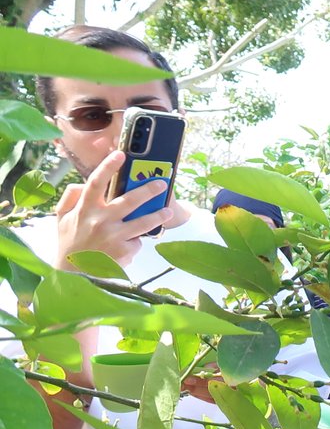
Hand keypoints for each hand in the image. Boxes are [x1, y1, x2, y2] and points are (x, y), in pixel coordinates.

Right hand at [54, 150, 172, 268]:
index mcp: (85, 209)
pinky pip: (137, 242)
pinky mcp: (124, 252)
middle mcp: (101, 221)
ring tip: (168, 211)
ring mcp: (114, 237)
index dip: (108, 167)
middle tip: (162, 183)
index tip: (120, 154)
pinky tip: (130, 244)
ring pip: (143, 222)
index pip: (96, 183)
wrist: (74, 274)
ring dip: (159, 215)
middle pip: (130, 201)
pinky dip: (135, 241)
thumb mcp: (62, 218)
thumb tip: (83, 184)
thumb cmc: (70, 242)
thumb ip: (71, 197)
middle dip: (148, 190)